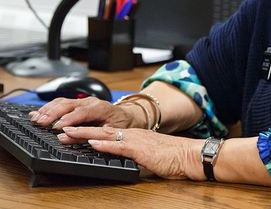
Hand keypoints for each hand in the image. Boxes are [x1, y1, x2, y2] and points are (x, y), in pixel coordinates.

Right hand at [29, 97, 138, 129]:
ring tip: (36, 118)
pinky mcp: (77, 103)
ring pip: (62, 102)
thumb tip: (65, 137)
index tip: (56, 127)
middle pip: (69, 105)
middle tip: (40, 123)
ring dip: (48, 110)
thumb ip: (87, 135)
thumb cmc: (119, 125)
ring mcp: (83, 101)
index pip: (82, 112)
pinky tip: (38, 113)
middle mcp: (90, 102)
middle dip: (53, 114)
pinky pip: (61, 103)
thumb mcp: (108, 132)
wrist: (125, 116)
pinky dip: (48, 107)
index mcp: (100, 108)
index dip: (68, 119)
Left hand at [58, 126, 204, 179]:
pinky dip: (104, 143)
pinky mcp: (140, 148)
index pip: (107, 132)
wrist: (188, 155)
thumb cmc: (173, 156)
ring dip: (85, 133)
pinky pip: (118, 145)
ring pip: (105, 134)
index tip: (73, 132)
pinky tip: (92, 142)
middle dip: (80, 129)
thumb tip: (125, 159)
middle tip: (62, 130)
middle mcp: (133, 134)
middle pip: (101, 129)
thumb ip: (136, 154)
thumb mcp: (150, 154)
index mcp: (135, 135)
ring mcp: (135, 139)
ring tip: (68, 134)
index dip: (88, 131)